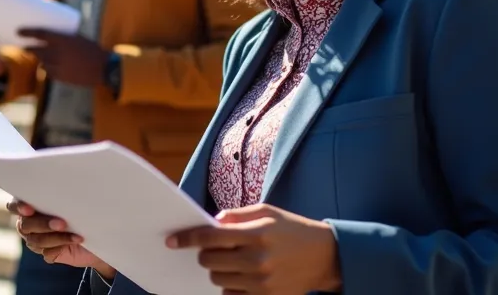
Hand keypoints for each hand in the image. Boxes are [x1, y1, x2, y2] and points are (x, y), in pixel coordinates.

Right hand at [8, 198, 113, 278]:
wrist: (97, 232)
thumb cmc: (82, 207)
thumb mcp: (73, 198)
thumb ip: (61, 194)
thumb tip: (62, 183)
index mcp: (30, 204)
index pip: (14, 205)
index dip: (18, 207)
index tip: (29, 209)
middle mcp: (29, 223)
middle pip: (26, 225)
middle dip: (43, 224)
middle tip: (61, 223)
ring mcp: (36, 240)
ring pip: (37, 240)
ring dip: (56, 237)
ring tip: (75, 235)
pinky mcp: (49, 253)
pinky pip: (48, 253)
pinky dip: (62, 246)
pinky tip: (76, 240)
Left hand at [18, 29, 107, 87]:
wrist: (103, 68)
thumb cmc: (92, 49)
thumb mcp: (78, 38)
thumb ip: (63, 39)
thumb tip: (51, 37)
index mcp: (61, 39)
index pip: (39, 34)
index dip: (27, 32)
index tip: (18, 31)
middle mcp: (56, 52)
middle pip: (35, 50)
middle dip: (28, 48)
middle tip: (24, 45)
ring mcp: (57, 66)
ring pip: (41, 62)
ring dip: (40, 58)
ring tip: (42, 55)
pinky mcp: (59, 77)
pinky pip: (48, 72)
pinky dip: (48, 68)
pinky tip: (52, 66)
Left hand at [167, 204, 341, 293]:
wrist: (325, 256)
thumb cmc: (292, 229)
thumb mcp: (266, 212)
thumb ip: (236, 216)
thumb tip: (211, 222)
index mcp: (256, 234)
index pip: (210, 237)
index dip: (187, 239)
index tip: (172, 241)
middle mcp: (258, 260)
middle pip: (209, 262)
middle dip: (205, 254)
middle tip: (214, 249)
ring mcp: (262, 282)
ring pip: (218, 279)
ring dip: (218, 269)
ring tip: (233, 260)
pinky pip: (231, 294)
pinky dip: (230, 285)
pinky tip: (241, 274)